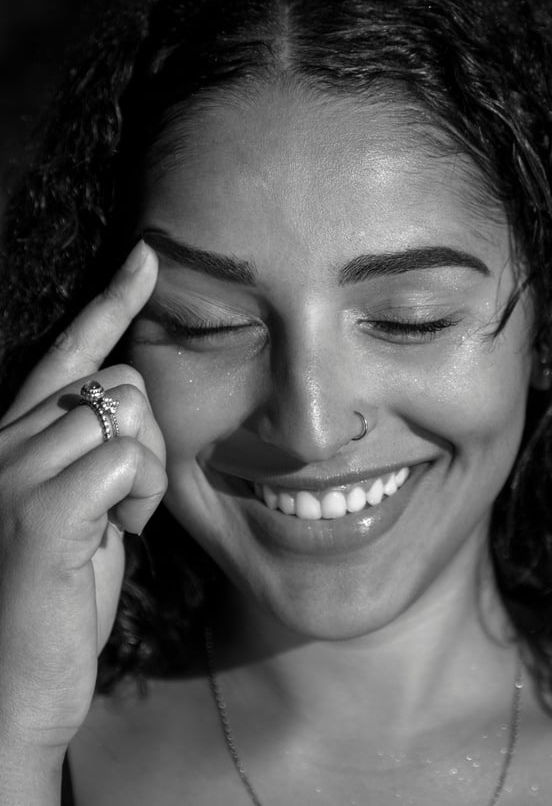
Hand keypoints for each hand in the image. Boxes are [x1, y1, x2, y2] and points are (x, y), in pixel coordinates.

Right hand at [0, 240, 165, 758]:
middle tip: (126, 501)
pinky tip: (117, 535)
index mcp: (17, 438)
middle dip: (148, 440)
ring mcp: (12, 470)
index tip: (146, 256)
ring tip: (116, 522)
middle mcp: (2, 441)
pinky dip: (141, 497)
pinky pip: (127, 459)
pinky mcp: (36, 508)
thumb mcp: (82, 509)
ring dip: (148, 474)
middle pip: (125, 382)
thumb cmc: (56, 597)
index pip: (69, 352)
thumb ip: (96, 452)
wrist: (15, 685)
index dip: (109, 301)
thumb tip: (135, 408)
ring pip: (131, 416)